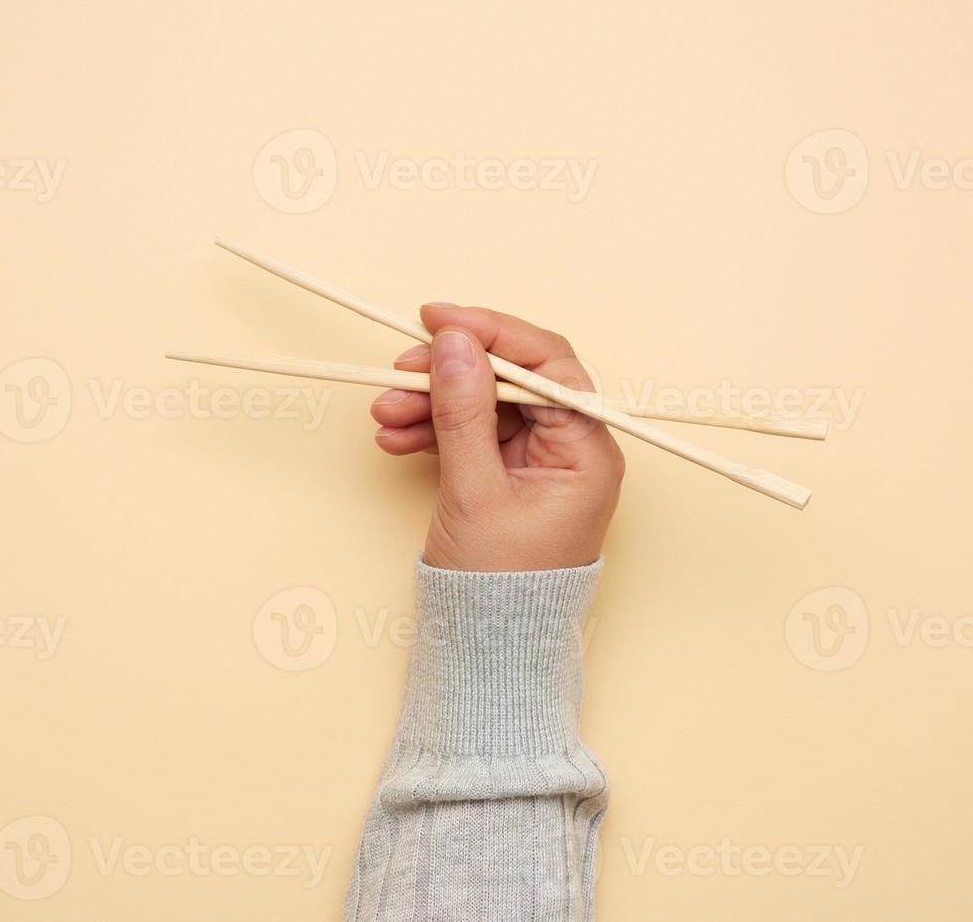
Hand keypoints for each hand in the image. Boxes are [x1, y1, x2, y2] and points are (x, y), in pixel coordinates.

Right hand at [370, 304, 624, 571]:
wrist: (491, 651)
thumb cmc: (501, 589)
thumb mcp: (475, 491)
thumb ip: (463, 411)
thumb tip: (453, 344)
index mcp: (587, 451)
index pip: (546, 364)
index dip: (491, 333)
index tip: (439, 320)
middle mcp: (570, 450)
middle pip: (510, 380)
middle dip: (449, 374)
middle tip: (399, 373)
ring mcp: (538, 463)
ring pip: (483, 405)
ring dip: (431, 403)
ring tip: (385, 415)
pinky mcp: (509, 476)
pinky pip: (471, 434)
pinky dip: (433, 431)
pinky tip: (396, 437)